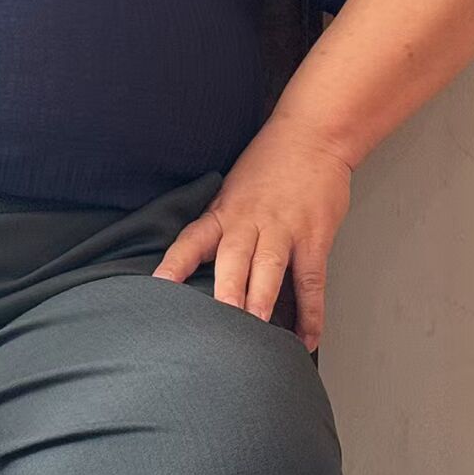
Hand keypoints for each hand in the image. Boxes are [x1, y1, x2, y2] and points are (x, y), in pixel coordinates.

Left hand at [150, 116, 352, 350]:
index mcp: (224, 212)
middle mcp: (250, 223)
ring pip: (269, 269)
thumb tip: (199, 269)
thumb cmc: (268, 165)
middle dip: (225, 291)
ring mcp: (284, 230)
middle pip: (232, 260)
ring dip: (262, 300)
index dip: (174, 263)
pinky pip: (312, 281)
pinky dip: (311, 313)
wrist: (313, 135)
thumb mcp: (232, 190)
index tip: (158, 287)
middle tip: (218, 323)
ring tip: (257, 331)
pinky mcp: (315, 238)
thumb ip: (219, 227)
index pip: (192, 240)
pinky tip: (306, 339)